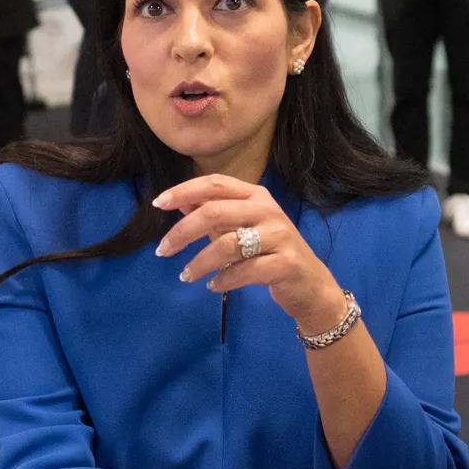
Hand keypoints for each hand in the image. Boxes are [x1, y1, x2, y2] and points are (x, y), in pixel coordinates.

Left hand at [151, 174, 346, 331]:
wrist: (310, 284)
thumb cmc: (270, 252)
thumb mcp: (241, 227)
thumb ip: (212, 214)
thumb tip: (178, 203)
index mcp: (255, 195)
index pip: (215, 184)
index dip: (184, 191)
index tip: (158, 204)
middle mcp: (269, 210)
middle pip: (215, 212)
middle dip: (182, 232)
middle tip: (163, 250)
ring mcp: (280, 236)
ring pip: (227, 245)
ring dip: (199, 262)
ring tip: (186, 275)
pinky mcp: (286, 264)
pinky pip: (244, 271)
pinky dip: (222, 280)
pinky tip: (212, 285)